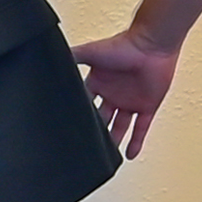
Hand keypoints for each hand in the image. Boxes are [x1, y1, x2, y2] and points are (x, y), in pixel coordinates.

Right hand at [69, 32, 178, 160]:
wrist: (151, 45)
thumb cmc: (123, 45)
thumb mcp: (90, 52)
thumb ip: (71, 57)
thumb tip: (49, 59)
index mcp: (98, 83)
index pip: (85, 103)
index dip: (78, 114)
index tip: (68, 127)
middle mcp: (113, 94)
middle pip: (101, 118)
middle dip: (94, 131)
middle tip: (84, 146)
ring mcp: (131, 101)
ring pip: (120, 126)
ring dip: (113, 141)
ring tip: (103, 156)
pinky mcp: (147, 106)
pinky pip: (141, 128)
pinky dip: (136, 141)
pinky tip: (129, 154)